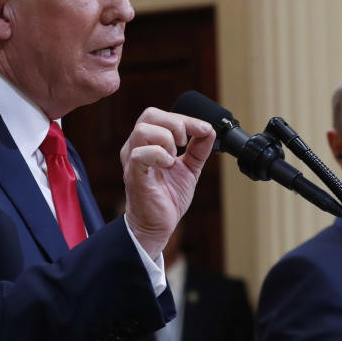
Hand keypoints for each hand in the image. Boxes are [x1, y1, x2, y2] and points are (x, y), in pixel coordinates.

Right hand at [121, 108, 215, 257]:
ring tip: (173, 158)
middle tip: (185, 143)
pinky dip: (159, 155)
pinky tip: (167, 166)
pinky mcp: (133, 175)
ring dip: (166, 140)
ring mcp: (132, 160)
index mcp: (147, 142)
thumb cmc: (166, 197)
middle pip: (150, 115)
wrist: (157, 225)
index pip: (161, 116)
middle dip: (175, 124)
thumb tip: (209, 131)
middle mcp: (136, 147)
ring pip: (143, 130)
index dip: (186, 119)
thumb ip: (198, 150)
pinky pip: (140, 154)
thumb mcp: (189, 168)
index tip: (204, 130)